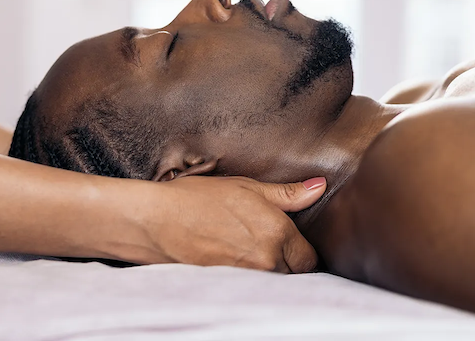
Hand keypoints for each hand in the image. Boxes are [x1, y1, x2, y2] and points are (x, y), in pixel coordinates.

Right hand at [142, 176, 326, 272]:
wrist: (156, 221)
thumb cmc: (197, 198)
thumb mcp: (245, 187)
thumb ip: (287, 194)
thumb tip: (319, 187)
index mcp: (276, 232)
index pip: (308, 258)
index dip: (299, 250)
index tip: (287, 240)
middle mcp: (266, 259)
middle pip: (292, 273)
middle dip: (284, 260)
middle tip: (262, 242)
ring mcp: (246, 277)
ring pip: (272, 282)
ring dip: (265, 270)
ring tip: (244, 250)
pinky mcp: (228, 288)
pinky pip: (250, 287)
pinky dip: (246, 277)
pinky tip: (230, 260)